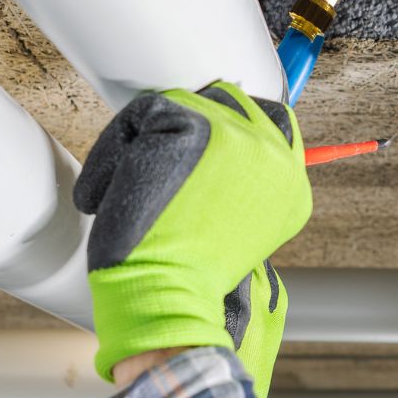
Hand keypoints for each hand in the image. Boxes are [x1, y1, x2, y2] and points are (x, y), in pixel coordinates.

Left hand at [73, 83, 310, 397]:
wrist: (168, 297)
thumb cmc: (188, 274)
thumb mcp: (230, 229)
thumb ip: (237, 183)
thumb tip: (207, 146)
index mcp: (290, 181)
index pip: (269, 118)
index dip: (221, 126)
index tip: (189, 153)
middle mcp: (273, 152)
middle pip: (221, 99)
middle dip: (180, 126)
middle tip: (149, 172)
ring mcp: (236, 137)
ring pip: (174, 106)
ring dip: (141, 145)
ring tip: (130, 196)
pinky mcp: (192, 129)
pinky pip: (138, 116)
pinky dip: (111, 155)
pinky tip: (107, 197)